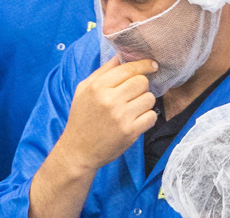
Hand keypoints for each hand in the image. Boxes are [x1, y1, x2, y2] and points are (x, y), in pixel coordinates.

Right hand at [54, 58, 157, 174]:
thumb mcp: (84, 90)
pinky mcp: (129, 132)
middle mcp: (109, 100)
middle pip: (142, 82)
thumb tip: (122, 55)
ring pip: (149, 98)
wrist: (77, 151)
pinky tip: (136, 121)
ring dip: (144, 103)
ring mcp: (121, 117)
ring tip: (133, 109)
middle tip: (134, 94)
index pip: (129, 68)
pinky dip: (147, 118)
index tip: (152, 66)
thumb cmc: (81, 119)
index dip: (144, 65)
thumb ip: (103, 71)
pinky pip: (151, 117)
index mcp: (98, 87)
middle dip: (142, 86)